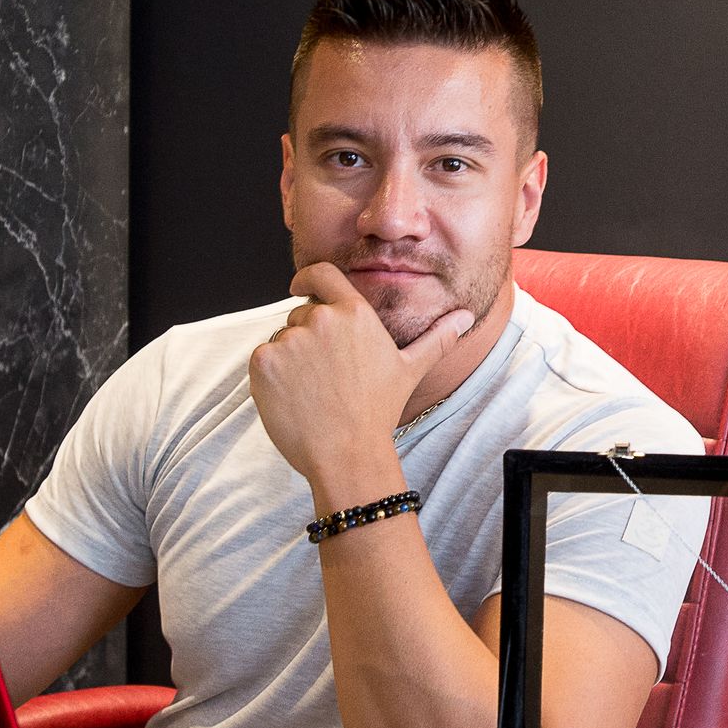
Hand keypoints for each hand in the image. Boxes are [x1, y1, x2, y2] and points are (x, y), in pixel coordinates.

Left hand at [250, 263, 474, 496]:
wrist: (347, 454)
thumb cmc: (379, 411)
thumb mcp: (410, 369)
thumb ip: (436, 338)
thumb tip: (465, 317)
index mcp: (354, 312)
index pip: (321, 274)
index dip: (307, 278)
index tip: (299, 286)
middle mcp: (321, 317)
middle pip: (301, 314)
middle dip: (307, 337)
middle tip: (325, 375)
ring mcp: (290, 338)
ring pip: (281, 338)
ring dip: (290, 359)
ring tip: (313, 391)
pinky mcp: (264, 361)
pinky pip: (262, 358)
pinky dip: (271, 375)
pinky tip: (293, 397)